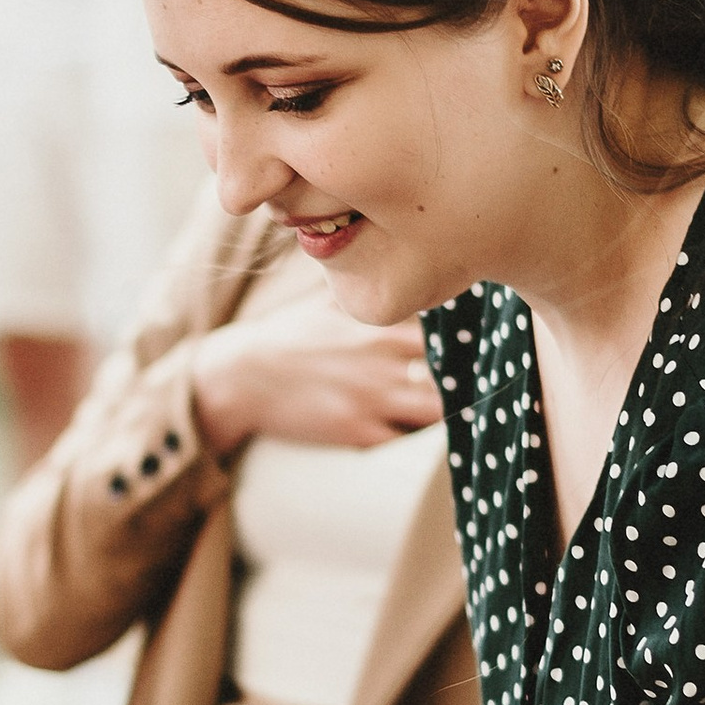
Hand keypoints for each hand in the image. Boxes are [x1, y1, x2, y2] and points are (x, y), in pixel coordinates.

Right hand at [190, 300, 443, 456]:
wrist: (243, 376)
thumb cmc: (290, 334)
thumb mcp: (329, 299)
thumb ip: (369, 288)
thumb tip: (401, 265)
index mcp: (381, 326)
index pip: (444, 333)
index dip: (458, 340)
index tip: (461, 344)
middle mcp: (383, 362)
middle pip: (449, 373)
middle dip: (457, 376)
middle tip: (458, 378)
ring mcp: (373, 400)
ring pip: (435, 410)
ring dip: (439, 407)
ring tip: (433, 402)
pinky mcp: (358, 433)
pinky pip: (404, 438)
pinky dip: (410, 432)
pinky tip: (402, 422)